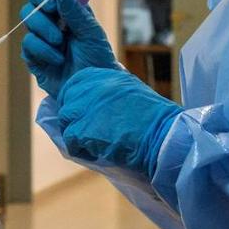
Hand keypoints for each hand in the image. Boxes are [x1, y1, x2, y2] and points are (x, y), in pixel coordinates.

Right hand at [20, 0, 116, 95]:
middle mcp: (54, 20)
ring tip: (60, 42)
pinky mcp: (33, 55)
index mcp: (70, 10)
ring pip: (28, 17)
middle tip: (52, 11)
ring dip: (44, 28)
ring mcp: (42, 37)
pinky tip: (57, 59)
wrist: (91, 90)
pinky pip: (27, 43)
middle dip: (40, 2)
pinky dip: (42, 49)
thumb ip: (74, 9)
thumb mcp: (90, 32)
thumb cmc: (97, 60)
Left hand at [55, 67, 179, 176]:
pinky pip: (70, 141)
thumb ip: (110, 91)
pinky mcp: (82, 130)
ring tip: (94, 144)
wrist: (162, 135)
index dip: (75, 100)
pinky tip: (97, 152)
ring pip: (65, 122)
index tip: (83, 114)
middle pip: (67, 103)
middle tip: (85, 133)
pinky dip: (81, 150)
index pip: (75, 84)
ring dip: (76, 135)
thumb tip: (93, 99)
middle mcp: (91, 88)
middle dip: (73, 119)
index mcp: (104, 75)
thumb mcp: (130, 90)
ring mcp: (84, 108)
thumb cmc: (155, 117)